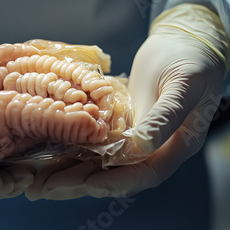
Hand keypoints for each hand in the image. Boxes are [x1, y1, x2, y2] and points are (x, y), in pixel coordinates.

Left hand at [25, 3, 229, 199]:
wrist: (184, 40)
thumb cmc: (191, 60)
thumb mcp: (183, 85)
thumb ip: (165, 117)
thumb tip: (143, 147)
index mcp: (176, 145)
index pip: (145, 173)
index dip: (116, 182)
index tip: (86, 185)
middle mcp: (155, 148)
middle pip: (116, 175)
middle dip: (81, 183)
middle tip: (45, 188)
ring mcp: (135, 137)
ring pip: (101, 162)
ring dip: (71, 171)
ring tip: (38, 180)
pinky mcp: (120, 124)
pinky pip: (95, 142)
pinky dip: (73, 149)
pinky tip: (49, 152)